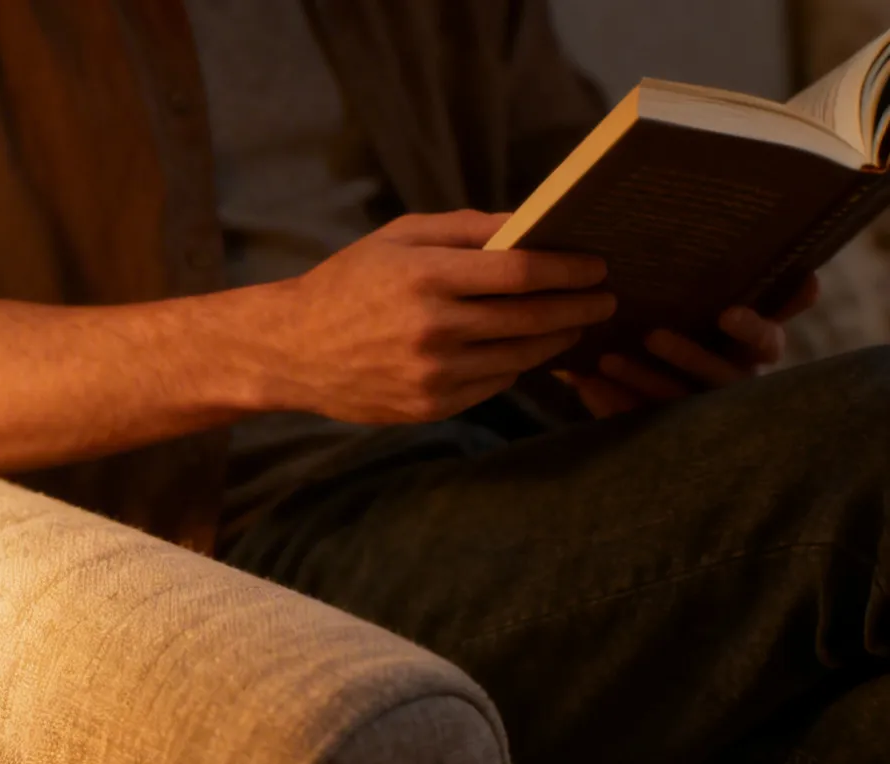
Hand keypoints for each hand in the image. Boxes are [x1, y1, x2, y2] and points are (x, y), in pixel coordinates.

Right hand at [249, 210, 613, 423]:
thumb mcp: (397, 238)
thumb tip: (530, 224)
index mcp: (426, 277)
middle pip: (532, 318)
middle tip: (605, 299)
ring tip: (572, 325)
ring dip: (556, 340)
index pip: (522, 272)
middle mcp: (433, 329)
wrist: (291, 351)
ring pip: (521, 357)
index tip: (598, 266)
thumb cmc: (346, 284)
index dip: (570, 269)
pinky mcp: (430, 406)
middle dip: (578, 307)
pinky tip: (522, 351)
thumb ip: (464, 229)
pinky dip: (515, 366)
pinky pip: (494, 384)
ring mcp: (432, 374)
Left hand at [561, 274, 818, 417]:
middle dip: (687, 356)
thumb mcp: (729, 310)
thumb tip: (810, 278)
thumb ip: (773, 298)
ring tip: (605, 360)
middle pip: (718, 376)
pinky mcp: (660, 432)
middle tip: (653, 336)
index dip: (750, 328)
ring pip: (673, 401)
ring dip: (640, 380)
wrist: (667, 370)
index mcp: (751, 352)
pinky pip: (634, 419)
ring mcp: (696, 412)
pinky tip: (585, 383)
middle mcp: (730, 383)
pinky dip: (609, 402)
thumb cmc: (700, 330)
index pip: (765, 341)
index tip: (728, 312)